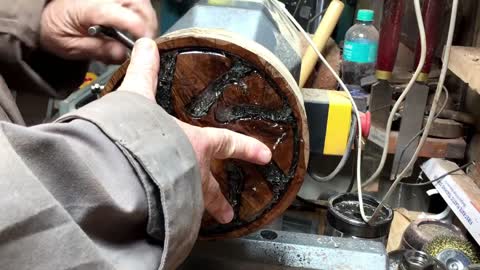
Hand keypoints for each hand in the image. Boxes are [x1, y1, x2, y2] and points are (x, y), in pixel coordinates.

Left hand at [40, 0, 156, 62]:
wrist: (46, 14)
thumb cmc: (56, 28)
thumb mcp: (70, 46)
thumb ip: (98, 50)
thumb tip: (123, 54)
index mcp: (92, 7)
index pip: (128, 19)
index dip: (142, 35)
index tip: (145, 50)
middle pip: (141, 8)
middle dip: (148, 28)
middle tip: (146, 47)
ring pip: (143, 3)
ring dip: (147, 20)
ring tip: (141, 37)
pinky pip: (138, 2)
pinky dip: (142, 15)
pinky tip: (136, 27)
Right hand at [116, 38, 272, 223]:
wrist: (123, 167)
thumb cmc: (139, 135)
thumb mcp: (139, 97)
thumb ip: (145, 72)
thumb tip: (146, 46)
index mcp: (195, 144)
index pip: (228, 143)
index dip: (247, 148)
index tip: (264, 155)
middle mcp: (192, 171)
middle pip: (210, 187)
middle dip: (219, 199)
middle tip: (228, 211)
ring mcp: (180, 194)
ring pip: (194, 205)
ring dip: (199, 211)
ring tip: (205, 221)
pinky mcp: (161, 211)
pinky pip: (172, 216)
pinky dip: (173, 219)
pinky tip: (169, 225)